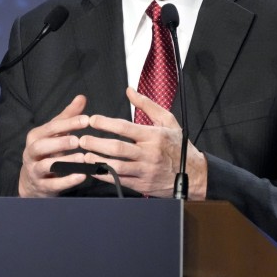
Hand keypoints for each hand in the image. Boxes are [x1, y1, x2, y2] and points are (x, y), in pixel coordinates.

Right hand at [18, 95, 90, 197]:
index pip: (50, 128)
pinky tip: (82, 175)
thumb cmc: (48, 152)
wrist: (33, 183)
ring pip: (46, 166)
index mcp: (35, 137)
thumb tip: (82, 97)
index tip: (86, 120)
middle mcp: (31, 153)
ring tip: (82, 158)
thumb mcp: (55, 134)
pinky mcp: (42, 187)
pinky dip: (67, 181)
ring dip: (65, 162)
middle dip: (59, 142)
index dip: (68, 123)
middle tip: (78, 141)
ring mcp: (35, 171)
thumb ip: (68, 117)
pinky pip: (54, 184)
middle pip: (41, 146)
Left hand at [80, 87, 206, 197]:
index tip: (92, 120)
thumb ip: (147, 105)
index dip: (106, 123)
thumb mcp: (168, 121)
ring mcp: (145, 171)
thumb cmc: (179, 145)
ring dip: (98, 161)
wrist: (194, 174)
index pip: (125, 128)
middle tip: (82, 139)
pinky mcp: (143, 185)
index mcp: (154, 136)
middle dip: (97, 143)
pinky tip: (94, 170)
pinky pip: (120, 180)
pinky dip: (105, 175)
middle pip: (118, 148)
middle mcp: (149, 153)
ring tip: (84, 155)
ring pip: (117, 166)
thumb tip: (129, 91)